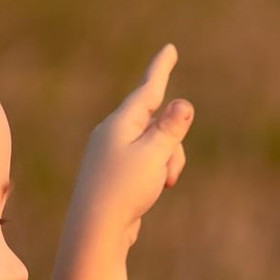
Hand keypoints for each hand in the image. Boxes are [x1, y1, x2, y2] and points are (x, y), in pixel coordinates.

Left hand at [70, 43, 193, 251]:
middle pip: (159, 124)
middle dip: (174, 144)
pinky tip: (147, 195)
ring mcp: (114, 154)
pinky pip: (149, 162)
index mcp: (120, 124)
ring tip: (159, 185)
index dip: (161, 69)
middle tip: (167, 174)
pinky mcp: (117, 173)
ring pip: (158, 146)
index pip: (147, 90)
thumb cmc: (124, 190)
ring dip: (168, 163)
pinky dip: (157, 173)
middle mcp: (114, 134)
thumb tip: (183, 103)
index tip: (170, 49)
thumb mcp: (155, 155)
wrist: (96, 231)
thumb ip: (170, 128)